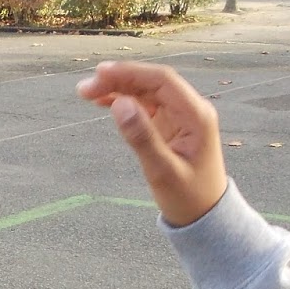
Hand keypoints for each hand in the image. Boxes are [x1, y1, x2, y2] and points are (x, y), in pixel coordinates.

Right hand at [77, 61, 227, 226]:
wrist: (205, 216)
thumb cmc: (188, 197)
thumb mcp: (163, 171)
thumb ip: (142, 137)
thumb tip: (118, 103)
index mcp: (196, 115)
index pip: (162, 80)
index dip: (130, 73)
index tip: (100, 74)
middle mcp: (190, 109)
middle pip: (152, 82)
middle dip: (119, 80)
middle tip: (84, 89)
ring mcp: (180, 116)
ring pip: (146, 91)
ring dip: (118, 89)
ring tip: (86, 93)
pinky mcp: (169, 124)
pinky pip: (145, 105)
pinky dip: (124, 100)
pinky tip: (102, 101)